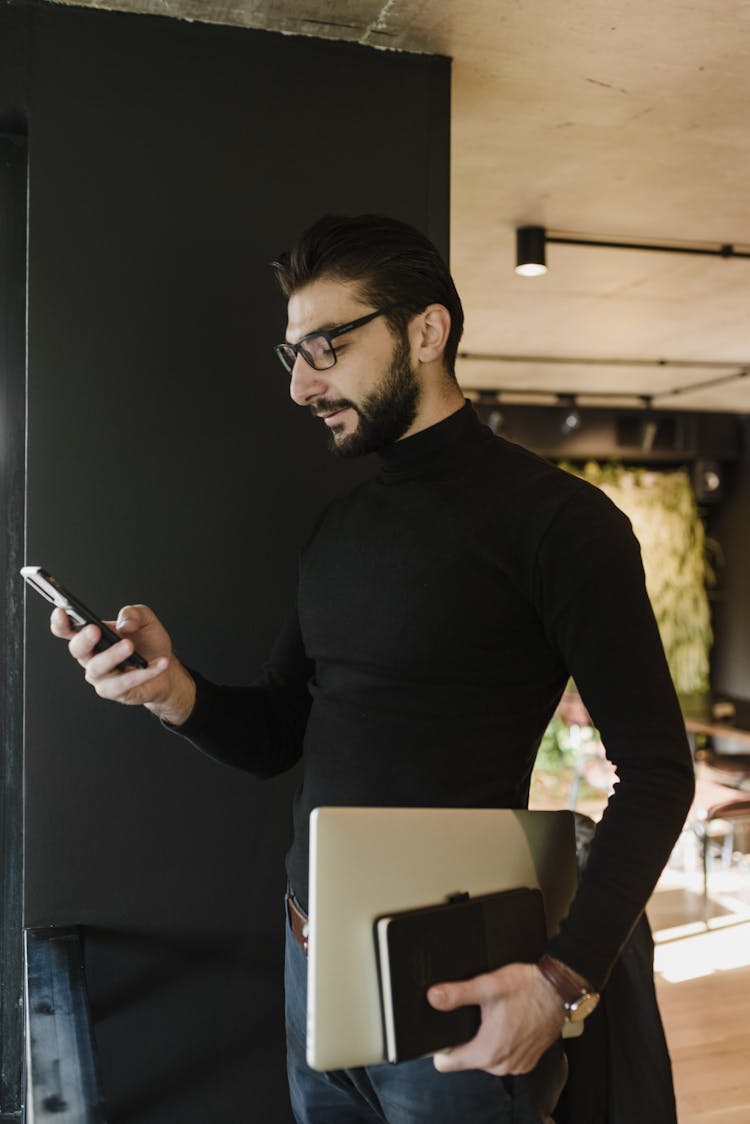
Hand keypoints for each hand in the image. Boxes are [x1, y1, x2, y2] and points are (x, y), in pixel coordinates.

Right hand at [50, 603, 195, 724]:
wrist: (167, 668)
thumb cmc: (148, 643)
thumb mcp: (145, 620)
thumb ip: (134, 614)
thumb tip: (124, 624)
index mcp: (92, 636)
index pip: (67, 629)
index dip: (60, 622)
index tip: (61, 611)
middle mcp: (91, 657)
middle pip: (77, 649)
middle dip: (84, 639)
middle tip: (95, 630)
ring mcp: (100, 676)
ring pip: (97, 668)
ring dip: (113, 655)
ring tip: (130, 646)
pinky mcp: (114, 691)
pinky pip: (124, 683)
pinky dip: (143, 673)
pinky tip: (159, 663)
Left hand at [427, 961, 564, 1075]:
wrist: (559, 990)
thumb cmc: (527, 988)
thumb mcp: (487, 985)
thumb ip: (457, 994)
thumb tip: (434, 997)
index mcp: (488, 1051)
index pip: (447, 1063)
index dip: (442, 1045)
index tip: (447, 1029)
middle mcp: (502, 1065)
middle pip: (466, 1058)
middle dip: (468, 1037)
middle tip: (479, 1014)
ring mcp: (516, 1065)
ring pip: (485, 1057)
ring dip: (486, 1040)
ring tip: (495, 1016)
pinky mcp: (526, 1062)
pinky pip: (503, 1056)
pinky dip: (502, 1042)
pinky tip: (508, 1023)